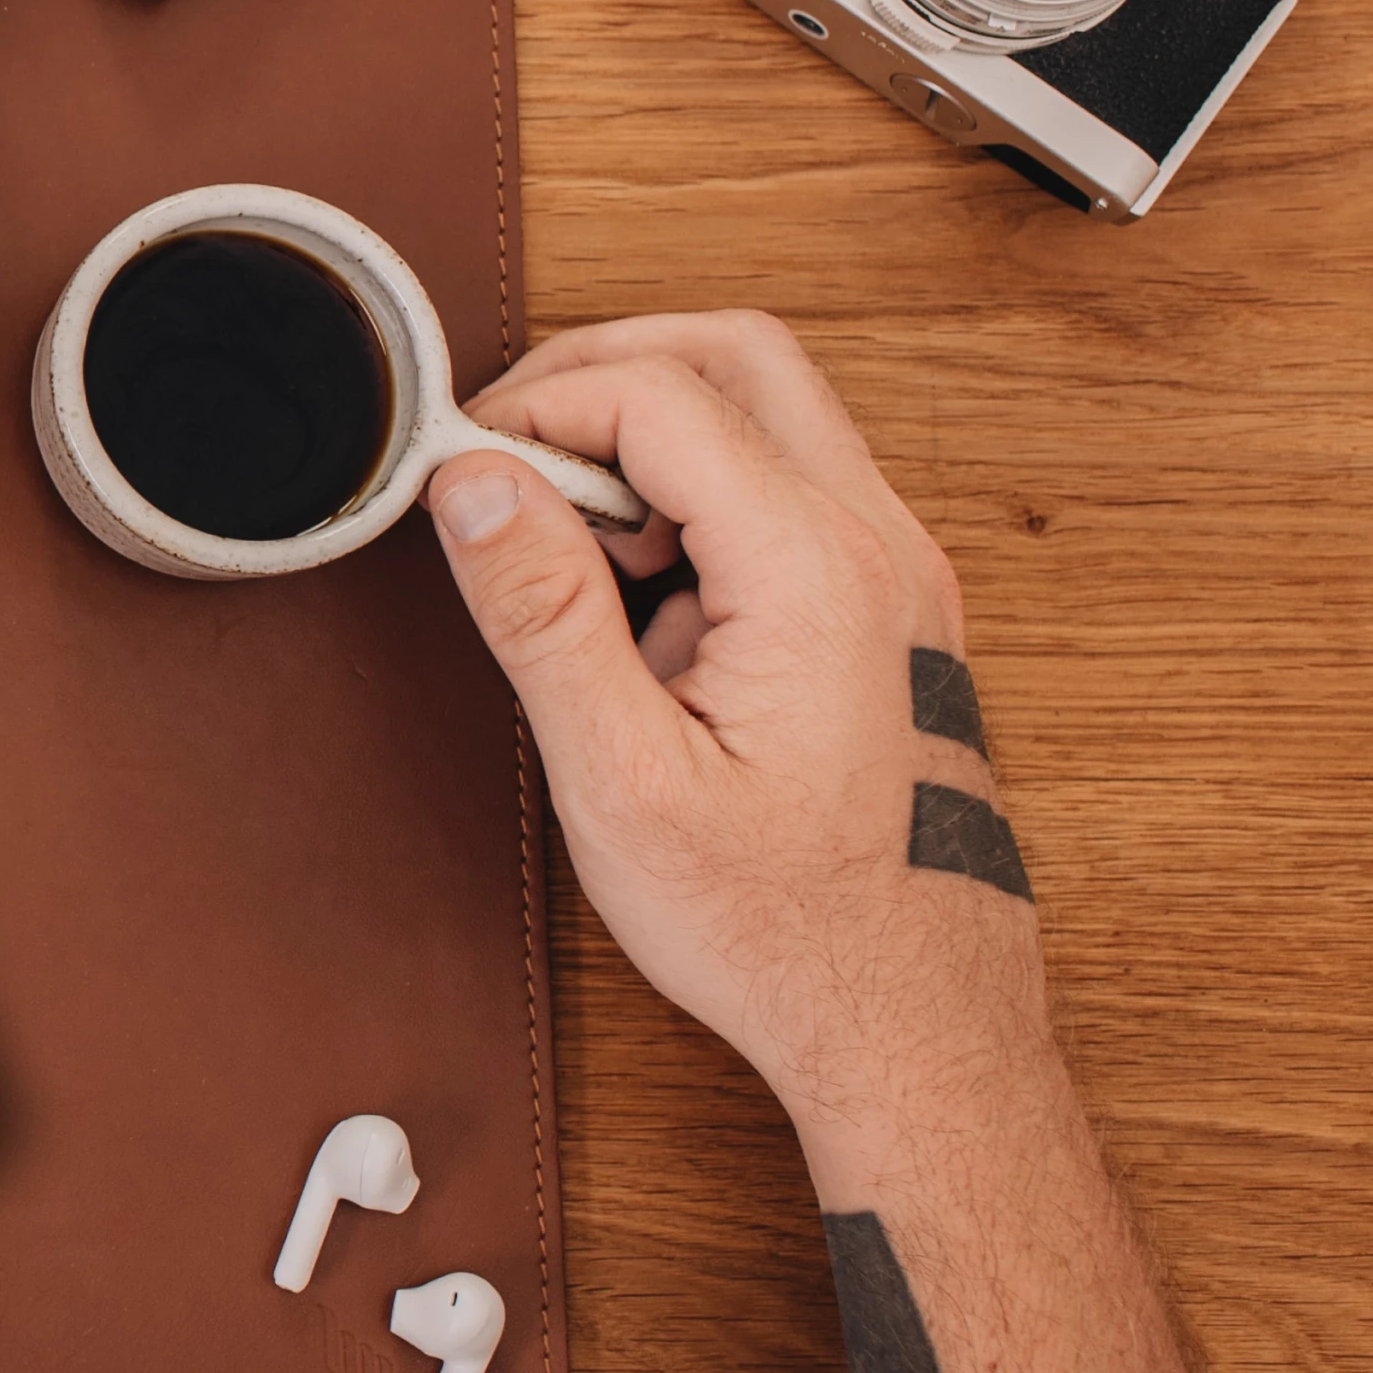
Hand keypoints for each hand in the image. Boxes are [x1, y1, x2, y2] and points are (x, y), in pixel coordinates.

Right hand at [422, 313, 1048, 1170]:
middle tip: (508, 452)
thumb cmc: (782, 927)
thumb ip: (544, 612)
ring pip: (771, 409)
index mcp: (817, 573)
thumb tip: (475, 484)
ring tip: (574, 553)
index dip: (537, 407)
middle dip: (602, 371)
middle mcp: (881, 547)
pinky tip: (643, 601)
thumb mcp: (622, 778)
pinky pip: (791, 484)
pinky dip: (699, 494)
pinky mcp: (891, 606)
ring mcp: (900, 572)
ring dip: (653, 436)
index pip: (661, 395)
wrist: (911, 1019)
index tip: (461, 470)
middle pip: (737, 353)